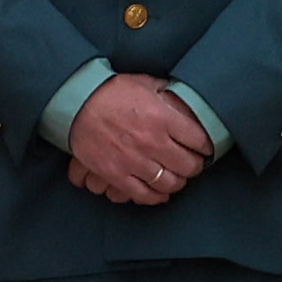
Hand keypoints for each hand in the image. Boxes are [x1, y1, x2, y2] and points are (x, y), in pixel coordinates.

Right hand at [65, 74, 214, 207]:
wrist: (76, 104)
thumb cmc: (110, 91)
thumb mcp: (144, 83)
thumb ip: (167, 92)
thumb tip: (183, 97)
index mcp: (163, 117)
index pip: (199, 140)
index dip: (206, 147)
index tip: (205, 149)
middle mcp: (152, 141)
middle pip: (188, 166)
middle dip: (194, 167)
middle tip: (193, 165)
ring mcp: (134, 160)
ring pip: (168, 183)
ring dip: (177, 183)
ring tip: (176, 178)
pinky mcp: (117, 174)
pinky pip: (143, 194)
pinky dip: (155, 197)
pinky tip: (160, 194)